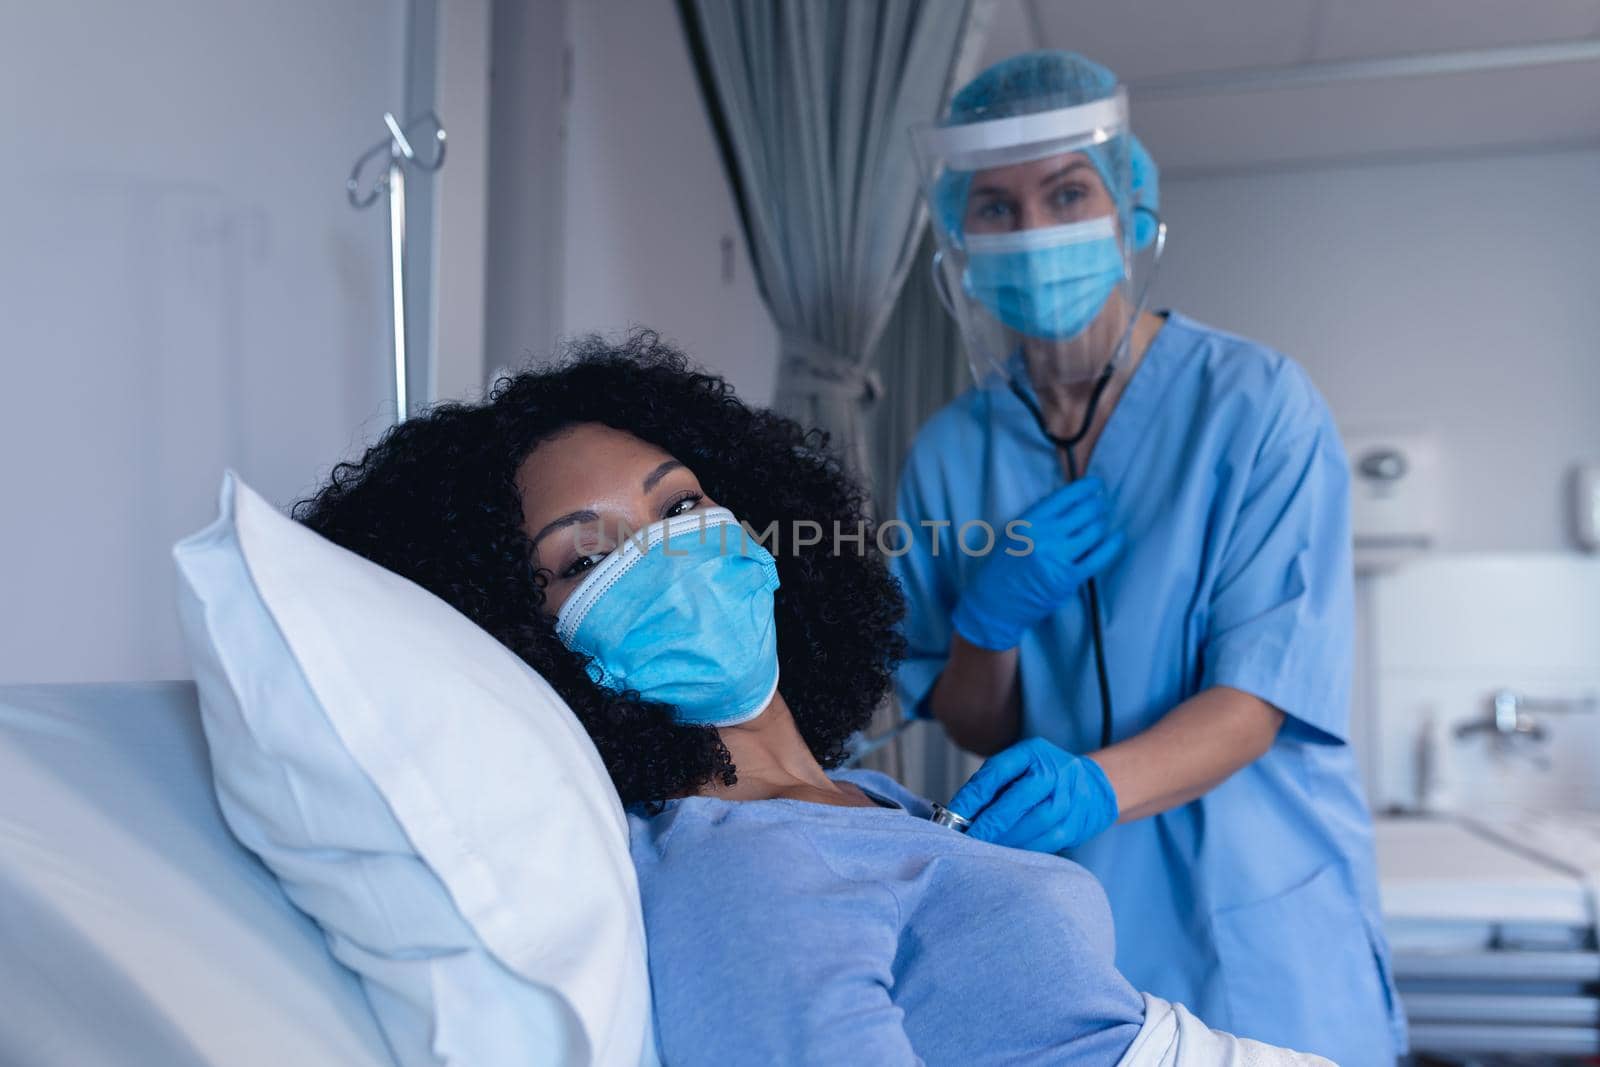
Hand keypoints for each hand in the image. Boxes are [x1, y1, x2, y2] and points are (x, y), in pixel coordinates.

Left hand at [948, 738, 1118, 852]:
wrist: (1095, 786)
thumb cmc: (1045, 776)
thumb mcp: (1021, 765)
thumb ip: (993, 784)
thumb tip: (960, 813)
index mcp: (1032, 752)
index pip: (997, 772)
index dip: (973, 796)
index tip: (953, 815)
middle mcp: (1052, 772)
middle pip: (1016, 800)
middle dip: (988, 823)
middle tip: (967, 838)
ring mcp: (1066, 799)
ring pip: (1033, 823)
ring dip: (1005, 839)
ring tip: (984, 849)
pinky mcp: (1074, 824)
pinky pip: (1046, 841)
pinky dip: (1024, 849)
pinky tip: (1007, 854)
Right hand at [950, 478, 1123, 651]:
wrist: (994, 602)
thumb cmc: (1003, 566)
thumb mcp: (1014, 533)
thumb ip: (1041, 519)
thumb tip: (1074, 503)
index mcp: (1029, 521)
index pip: (1066, 496)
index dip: (1087, 487)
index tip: (1097, 485)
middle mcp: (1044, 536)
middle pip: (1085, 511)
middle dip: (1098, 505)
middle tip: (1102, 505)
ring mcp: (1057, 558)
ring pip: (1095, 531)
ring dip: (1103, 524)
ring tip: (1103, 522)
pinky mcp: (1068, 579)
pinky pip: (1099, 558)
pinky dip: (1113, 545)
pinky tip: (1117, 538)